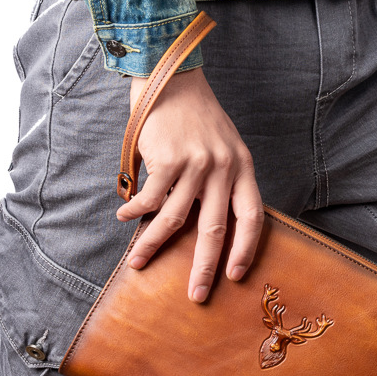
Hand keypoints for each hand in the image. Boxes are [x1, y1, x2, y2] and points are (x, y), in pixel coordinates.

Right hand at [116, 67, 263, 301]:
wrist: (175, 80)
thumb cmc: (200, 120)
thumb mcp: (226, 148)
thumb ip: (225, 183)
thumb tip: (212, 228)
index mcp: (243, 168)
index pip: (253, 217)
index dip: (246, 249)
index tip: (236, 275)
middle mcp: (223, 168)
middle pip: (216, 228)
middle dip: (204, 267)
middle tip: (196, 295)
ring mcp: (196, 164)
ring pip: (175, 218)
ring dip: (154, 244)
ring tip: (138, 262)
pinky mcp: (168, 158)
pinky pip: (151, 197)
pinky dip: (134, 212)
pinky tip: (123, 220)